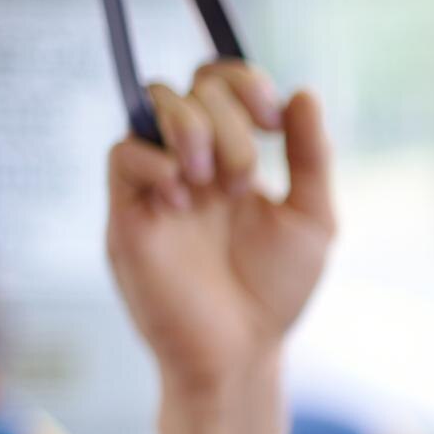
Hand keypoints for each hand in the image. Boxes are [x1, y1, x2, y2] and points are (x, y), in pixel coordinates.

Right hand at [105, 60, 334, 433]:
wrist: (241, 351)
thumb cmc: (275, 290)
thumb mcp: (311, 219)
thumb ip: (311, 157)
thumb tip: (304, 93)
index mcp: (232, 155)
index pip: (220, 81)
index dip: (244, 81)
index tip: (273, 119)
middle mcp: (190, 161)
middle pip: (189, 87)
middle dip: (227, 121)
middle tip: (243, 181)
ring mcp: (156, 183)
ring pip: (151, 105)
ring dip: (193, 129)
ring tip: (215, 183)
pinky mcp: (128, 214)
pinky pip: (123, 155)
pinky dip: (156, 163)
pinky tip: (184, 200)